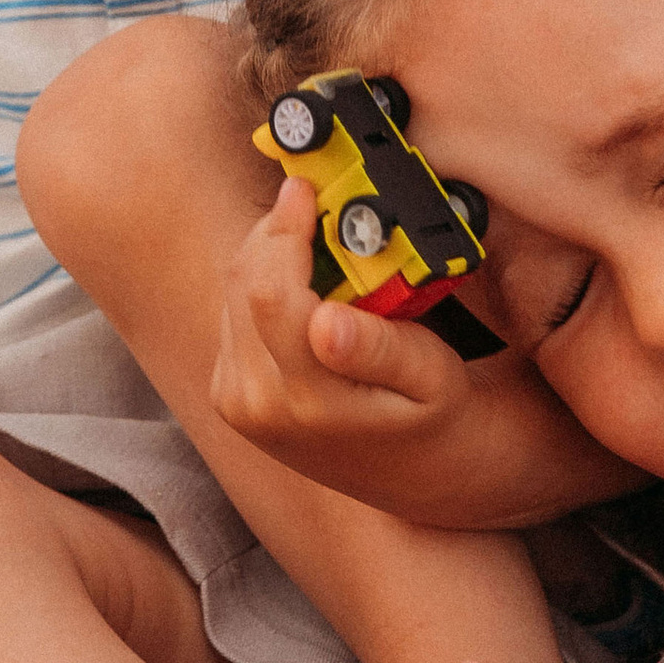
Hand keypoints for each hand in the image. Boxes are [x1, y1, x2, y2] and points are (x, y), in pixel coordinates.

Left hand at [213, 179, 636, 530]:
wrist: (420, 474)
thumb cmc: (434, 417)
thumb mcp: (430, 379)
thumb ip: (378, 349)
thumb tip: (327, 322)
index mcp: (302, 398)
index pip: (268, 288)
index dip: (285, 227)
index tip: (309, 189)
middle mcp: (254, 404)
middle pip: (243, 281)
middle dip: (279, 232)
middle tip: (322, 204)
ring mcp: (236, 401)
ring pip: (233, 291)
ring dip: (270, 253)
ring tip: (322, 242)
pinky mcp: (229, 394)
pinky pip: (233, 313)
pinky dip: (264, 282)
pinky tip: (306, 281)